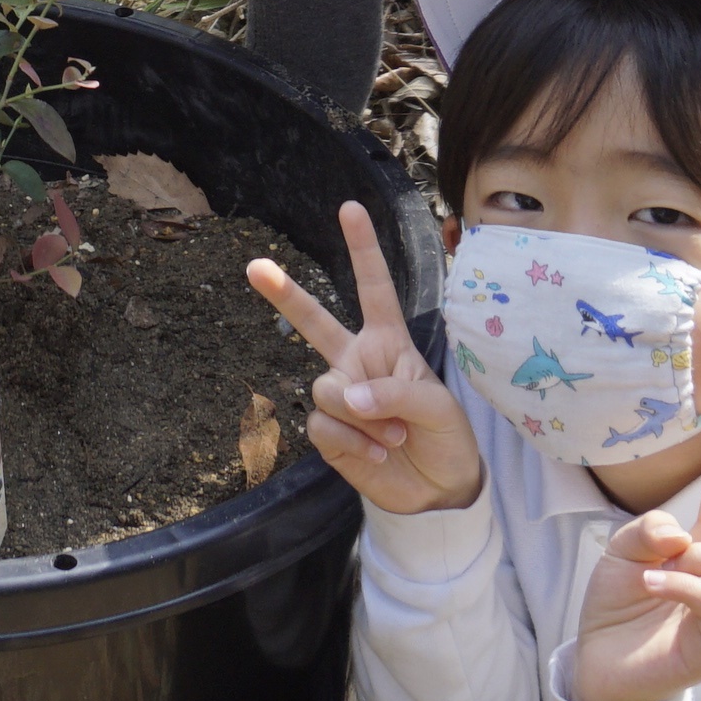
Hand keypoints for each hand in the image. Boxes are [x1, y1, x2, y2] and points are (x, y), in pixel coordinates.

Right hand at [248, 202, 481, 516]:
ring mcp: (341, 396)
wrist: (439, 492)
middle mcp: (357, 361)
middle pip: (314, 321)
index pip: (374, 289)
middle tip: (254, 266)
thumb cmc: (446, 437)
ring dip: (360, 416)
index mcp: (390, 342)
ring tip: (392, 436)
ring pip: (326, 389)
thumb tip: (348, 399)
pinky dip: (352, 442)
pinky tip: (376, 453)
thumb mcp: (437, 408)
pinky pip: (322, 426)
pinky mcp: (328, 432)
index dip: (363, 249)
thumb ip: (394, 393)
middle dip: (283, 293)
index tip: (350, 208)